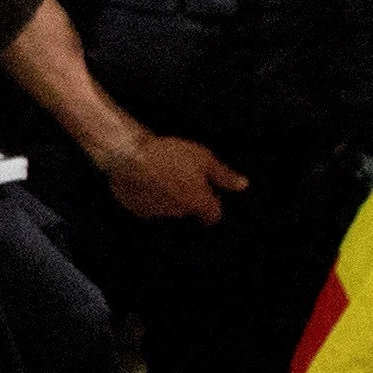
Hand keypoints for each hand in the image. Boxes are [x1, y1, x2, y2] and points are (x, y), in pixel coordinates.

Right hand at [99, 133, 247, 223]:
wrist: (129, 157)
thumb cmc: (170, 155)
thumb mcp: (203, 158)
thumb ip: (223, 175)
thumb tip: (243, 185)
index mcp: (198, 202)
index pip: (213, 216)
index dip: (213, 206)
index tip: (211, 195)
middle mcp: (179, 213)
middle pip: (190, 210)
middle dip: (189, 198)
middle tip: (183, 176)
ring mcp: (156, 213)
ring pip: (168, 208)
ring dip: (168, 196)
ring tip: (161, 175)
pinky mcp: (136, 209)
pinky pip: (148, 205)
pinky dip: (148, 196)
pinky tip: (145, 180)